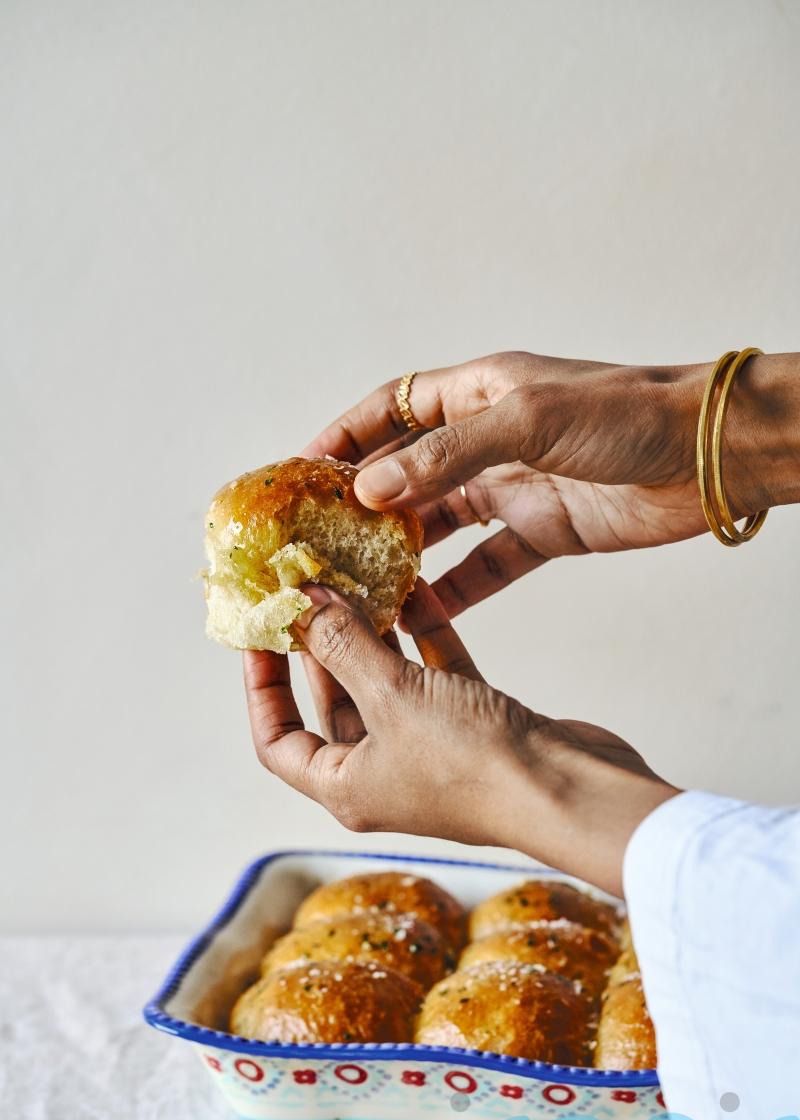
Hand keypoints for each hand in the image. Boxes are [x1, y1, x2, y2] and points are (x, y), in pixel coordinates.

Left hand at [243, 581, 677, 895]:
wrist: (571, 789)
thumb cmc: (475, 764)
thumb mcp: (392, 696)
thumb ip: (343, 645)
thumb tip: (300, 603)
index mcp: (346, 786)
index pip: (277, 741)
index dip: (261, 687)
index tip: (258, 634)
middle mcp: (383, 772)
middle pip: (331, 704)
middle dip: (318, 647)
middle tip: (303, 592)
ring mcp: (430, 750)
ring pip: (386, 684)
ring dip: (372, 635)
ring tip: (354, 579)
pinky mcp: (474, 726)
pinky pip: (435, 673)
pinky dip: (424, 636)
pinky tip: (416, 589)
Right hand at [305, 351, 798, 615]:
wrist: (708, 456)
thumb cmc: (627, 414)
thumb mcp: (529, 420)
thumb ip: (447, 455)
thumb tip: (371, 488)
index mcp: (479, 393)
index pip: (393, 408)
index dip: (346, 435)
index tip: (303, 469)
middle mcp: (489, 439)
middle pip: (409, 470)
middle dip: (365, 502)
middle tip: (321, 539)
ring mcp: (515, 486)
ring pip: (442, 522)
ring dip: (405, 551)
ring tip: (362, 582)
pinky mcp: (544, 531)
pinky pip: (487, 564)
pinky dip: (456, 588)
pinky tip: (424, 613)